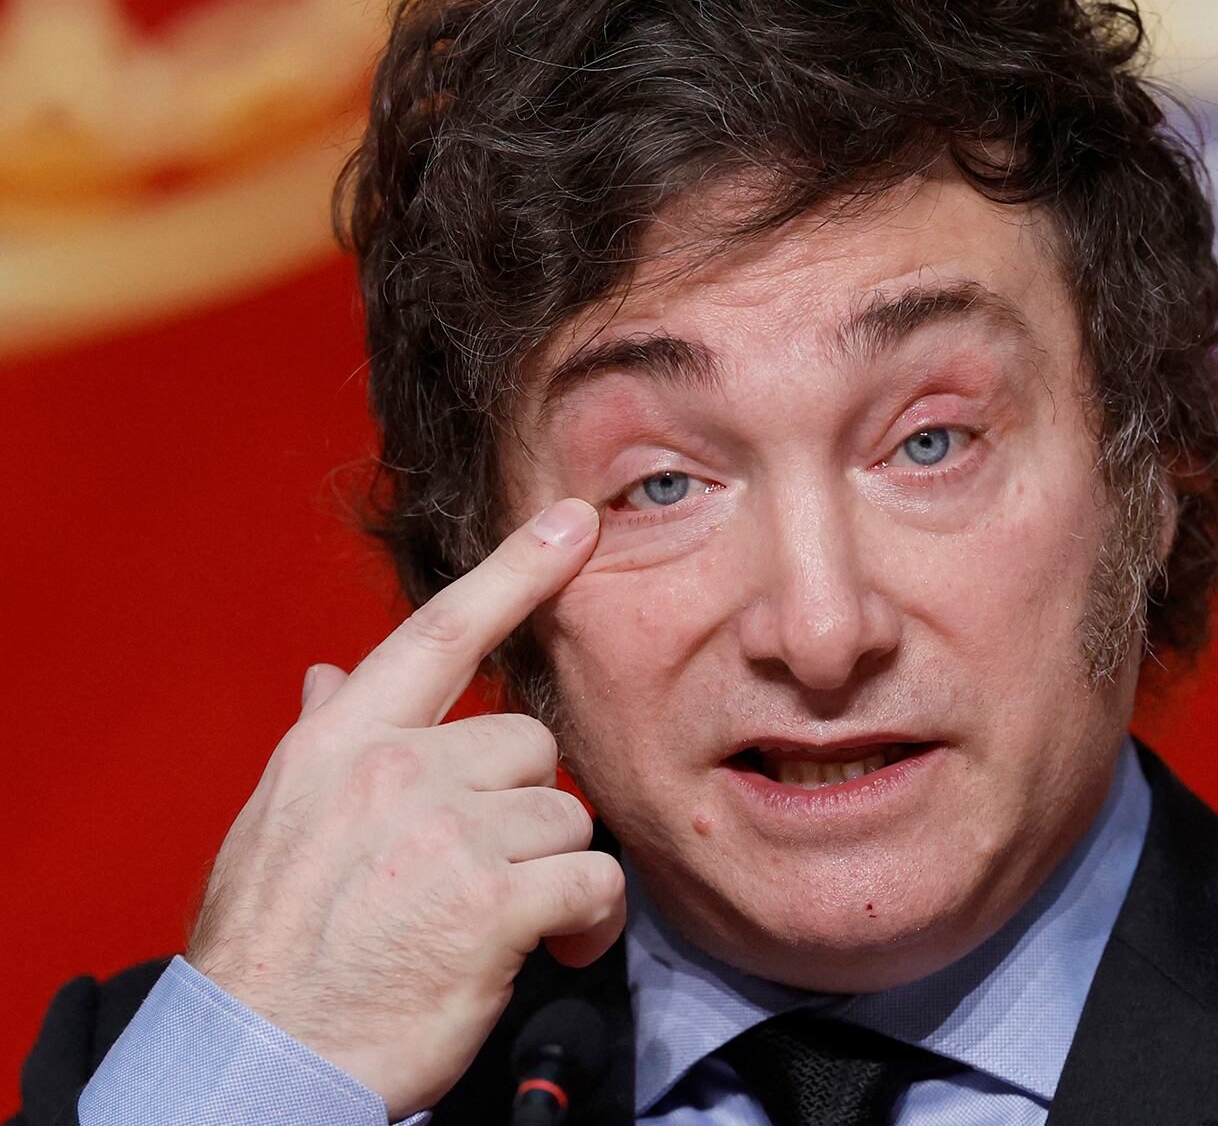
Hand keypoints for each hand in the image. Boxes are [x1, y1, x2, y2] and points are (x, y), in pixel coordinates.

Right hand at [187, 498, 624, 1119]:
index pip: (440, 634)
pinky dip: (588, 921)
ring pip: (565, 815)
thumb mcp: (277, 826)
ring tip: (499, 923)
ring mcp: (445, 832)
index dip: (516, 571)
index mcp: (340, 743)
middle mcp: (395, 770)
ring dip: (551, 872)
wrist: (260, 1060)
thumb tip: (333, 673)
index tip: (573, 523)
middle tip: (480, 872)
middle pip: (528, 745)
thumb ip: (325, 739)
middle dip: (521, 808)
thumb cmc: (273, 950)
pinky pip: (591, 880)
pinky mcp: (494, 901)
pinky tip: (551, 945)